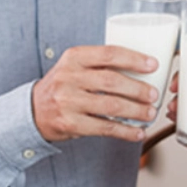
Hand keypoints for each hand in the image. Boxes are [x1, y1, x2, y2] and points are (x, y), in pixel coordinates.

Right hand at [32, 45, 158, 141]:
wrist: (32, 111)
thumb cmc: (61, 86)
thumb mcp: (73, 66)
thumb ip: (98, 64)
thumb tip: (141, 68)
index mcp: (73, 58)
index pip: (108, 54)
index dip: (134, 59)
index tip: (152, 65)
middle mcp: (69, 78)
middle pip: (111, 81)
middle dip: (138, 89)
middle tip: (154, 94)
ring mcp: (68, 102)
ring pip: (110, 106)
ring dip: (136, 111)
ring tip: (150, 113)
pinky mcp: (70, 124)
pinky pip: (104, 128)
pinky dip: (125, 131)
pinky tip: (137, 132)